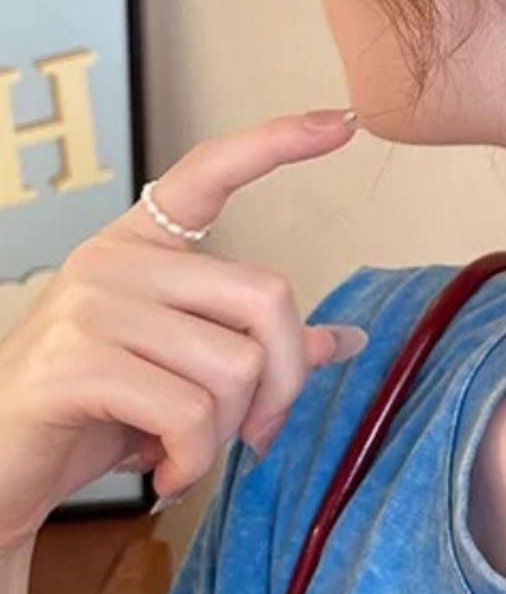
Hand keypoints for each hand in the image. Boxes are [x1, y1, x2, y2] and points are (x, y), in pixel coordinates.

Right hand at [0, 109, 366, 547]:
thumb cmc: (89, 415)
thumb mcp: (179, 369)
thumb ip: (253, 346)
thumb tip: (343, 341)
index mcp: (141, 243)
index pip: (212, 169)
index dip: (279, 141)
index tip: (342, 120)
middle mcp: (115, 260)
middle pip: (266, 298)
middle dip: (283, 380)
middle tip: (259, 431)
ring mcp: (91, 307)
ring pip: (234, 366)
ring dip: (227, 432)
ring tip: (188, 452)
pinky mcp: (74, 365)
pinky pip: (189, 412)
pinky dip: (195, 458)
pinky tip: (166, 473)